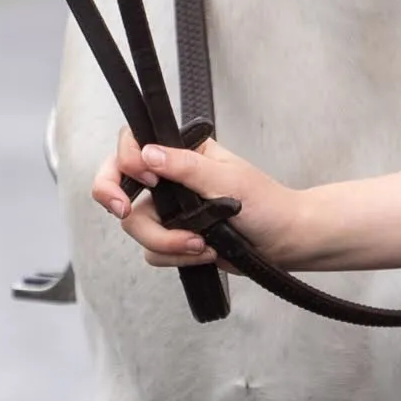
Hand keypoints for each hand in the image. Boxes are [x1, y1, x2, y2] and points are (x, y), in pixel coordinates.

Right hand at [92, 129, 295, 269]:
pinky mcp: (174, 238)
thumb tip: (148, 154)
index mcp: (181, 152)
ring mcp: (169, 211)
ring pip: (136, 226)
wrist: (284, 242)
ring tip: (201, 244)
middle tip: (122, 210)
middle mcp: (169, 179)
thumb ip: (184, 166)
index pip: (133, 145)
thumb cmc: (266, 204)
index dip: (127, 162)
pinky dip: (177, 255)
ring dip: (166, 240)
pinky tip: (205, 252)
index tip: (146, 178)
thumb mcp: (227, 179)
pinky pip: (153, 252)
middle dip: (116, 200)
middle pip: (120, 188)